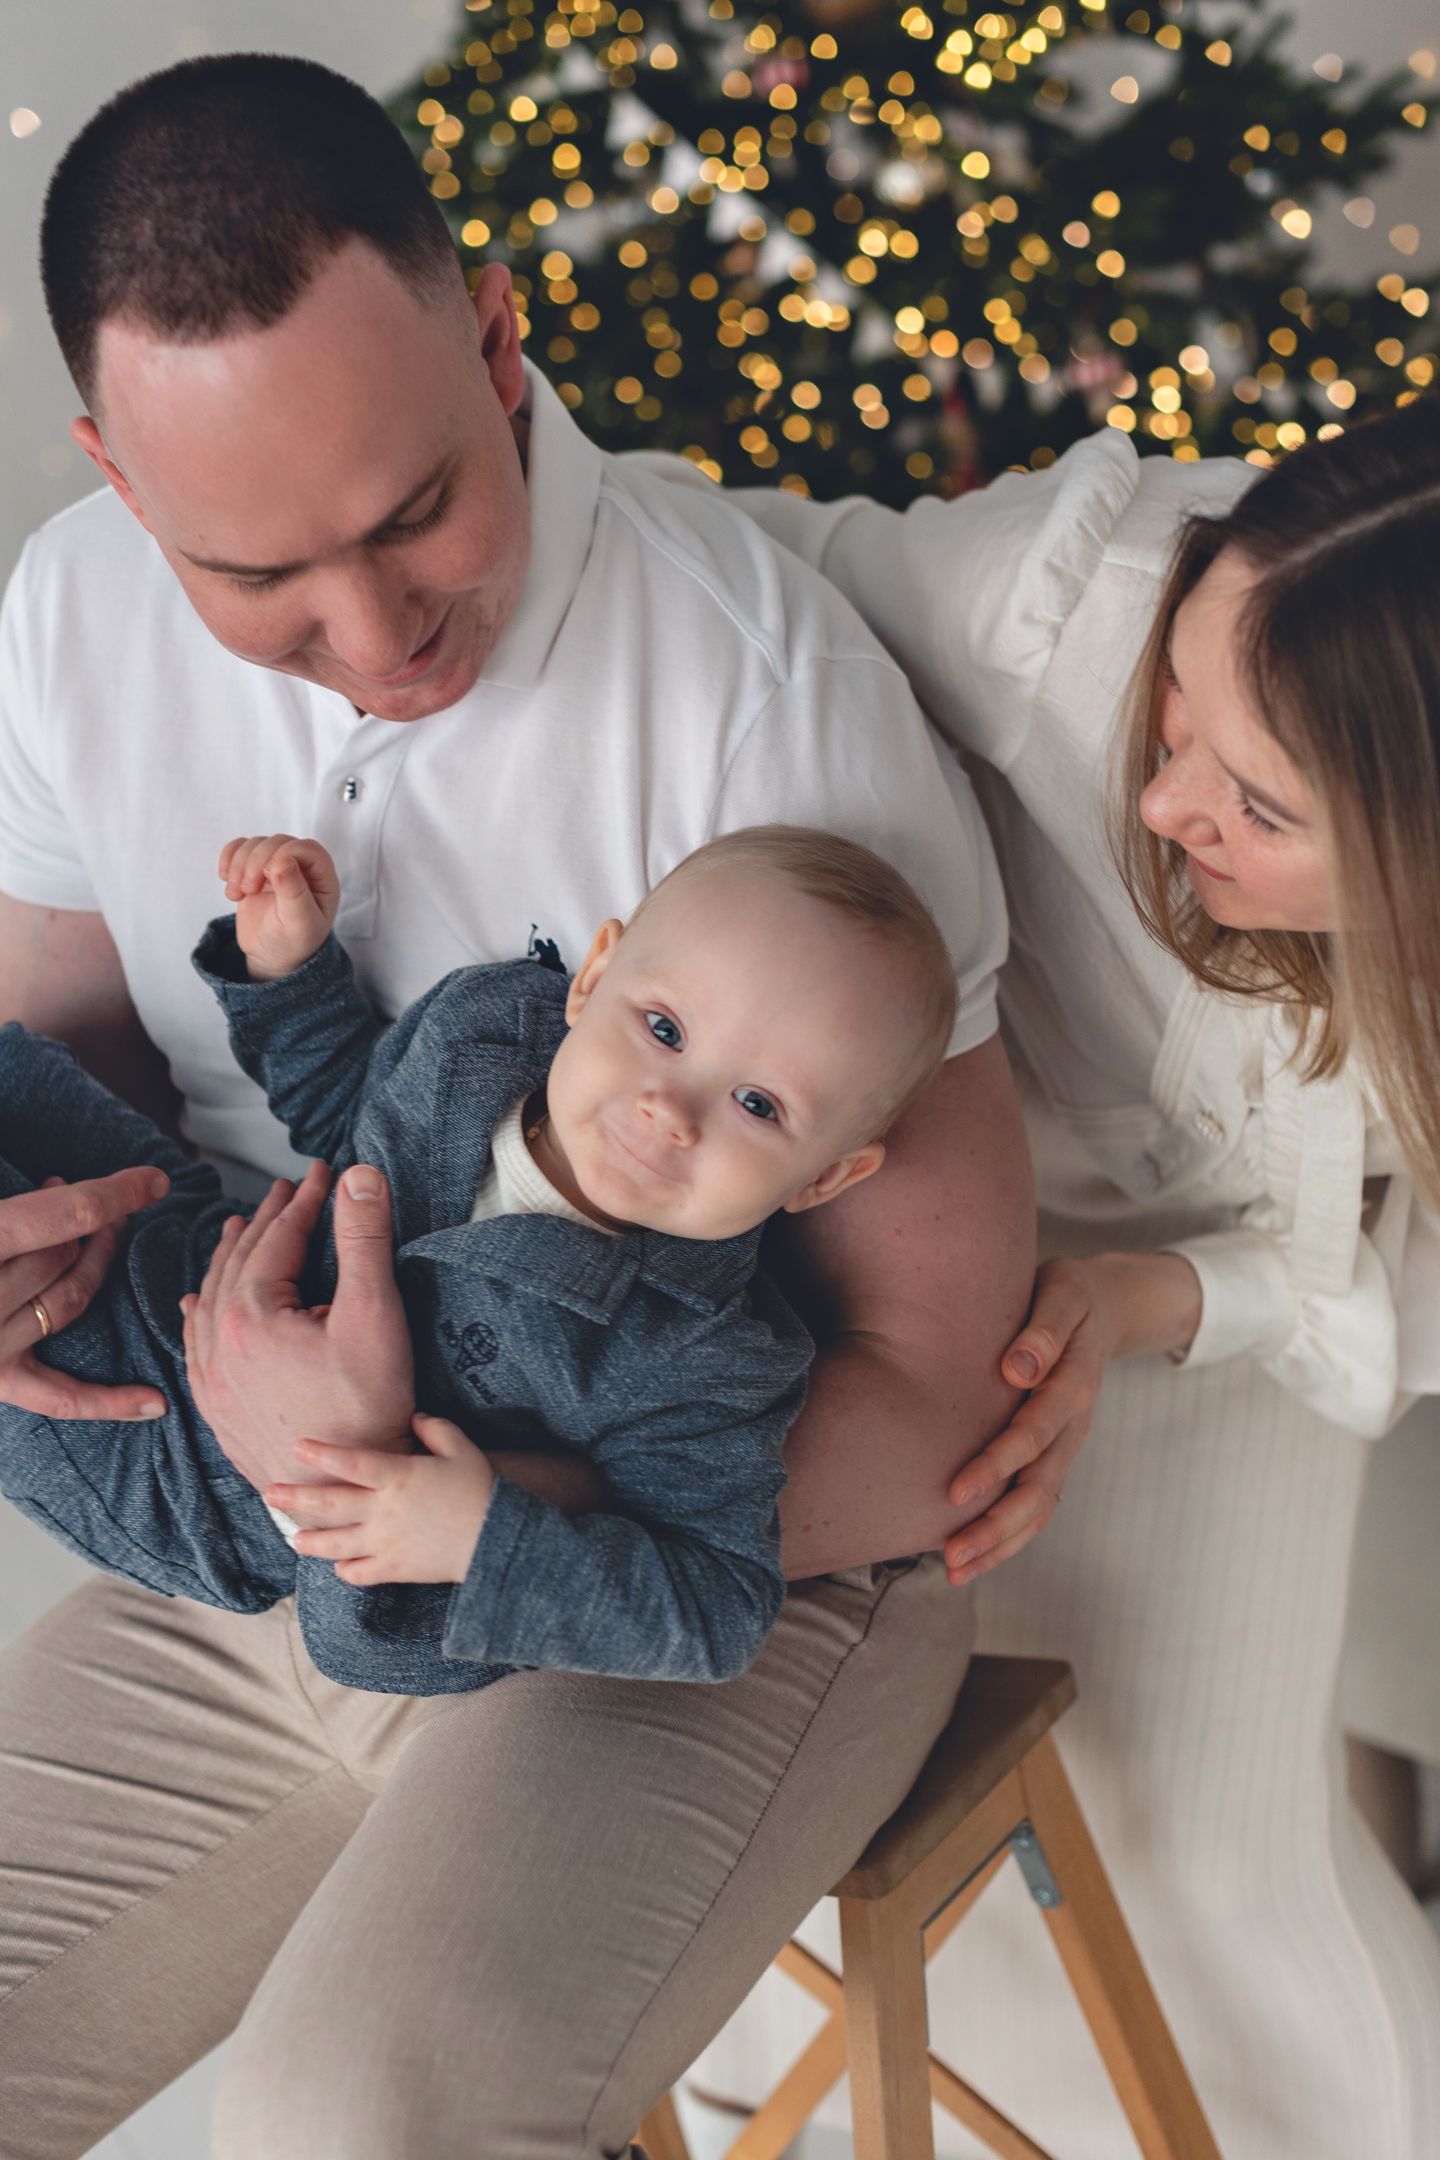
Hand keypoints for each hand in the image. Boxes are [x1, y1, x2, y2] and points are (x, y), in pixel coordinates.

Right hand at [0, 1169, 170, 1419]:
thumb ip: (7, 1207)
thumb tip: (58, 1186)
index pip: (65, 1216)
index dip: (116, 1191)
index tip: (154, 1179)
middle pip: (63, 1254)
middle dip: (90, 1220)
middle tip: (98, 1198)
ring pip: (68, 1302)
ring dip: (93, 1264)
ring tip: (102, 1235)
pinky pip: (59, 1396)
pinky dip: (107, 1401)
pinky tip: (154, 1403)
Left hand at [180, 1160, 414, 1492]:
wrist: (344, 1491)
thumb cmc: (366, 1409)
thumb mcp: (374, 1315)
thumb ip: (364, 1239)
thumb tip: (359, 1175)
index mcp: (251, 1316)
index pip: (278, 1239)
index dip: (305, 1200)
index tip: (324, 1172)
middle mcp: (218, 1344)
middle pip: (240, 1263)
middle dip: (268, 1222)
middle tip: (290, 1193)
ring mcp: (212, 1380)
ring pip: (211, 1301)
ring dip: (230, 1259)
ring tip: (243, 1230)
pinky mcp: (217, 1409)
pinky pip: (195, 1346)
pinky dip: (199, 1313)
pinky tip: (196, 1303)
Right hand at [218, 833, 339, 981]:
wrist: (270, 954)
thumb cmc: (292, 942)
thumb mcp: (298, 924)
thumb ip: (294, 893)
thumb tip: (282, 862)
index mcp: (322, 878)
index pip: (306, 848)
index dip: (284, 855)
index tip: (268, 877)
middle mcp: (302, 867)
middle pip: (277, 842)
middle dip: (256, 862)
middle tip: (248, 890)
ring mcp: (277, 865)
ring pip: (256, 843)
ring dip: (239, 864)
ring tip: (236, 893)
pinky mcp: (254, 868)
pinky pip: (239, 847)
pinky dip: (228, 858)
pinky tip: (226, 881)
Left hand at [264, 1414, 494, 1585]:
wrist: (498, 1540)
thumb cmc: (481, 1489)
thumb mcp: (462, 1449)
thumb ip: (436, 1429)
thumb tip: (415, 1418)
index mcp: (398, 1477)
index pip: (350, 1463)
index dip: (321, 1455)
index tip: (297, 1448)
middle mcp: (384, 1510)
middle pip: (330, 1504)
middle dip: (296, 1499)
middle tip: (269, 1494)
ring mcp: (386, 1543)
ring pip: (336, 1544)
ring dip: (311, 1541)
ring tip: (293, 1538)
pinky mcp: (395, 1569)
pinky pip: (360, 1573)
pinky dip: (346, 1570)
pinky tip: (338, 1565)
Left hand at [941, 1251, 1201, 1584]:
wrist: (1107, 1306)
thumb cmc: (1070, 1294)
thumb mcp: (1062, 1292)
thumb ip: (1043, 1329)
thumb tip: (1016, 1369)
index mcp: (1075, 1382)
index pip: (1035, 1431)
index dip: (997, 1463)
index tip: (956, 1491)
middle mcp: (1075, 1423)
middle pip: (1040, 1486)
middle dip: (996, 1525)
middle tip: (952, 1553)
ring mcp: (1069, 1445)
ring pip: (1042, 1506)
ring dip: (1001, 1543)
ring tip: (956, 1570)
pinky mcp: (1057, 1455)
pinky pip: (1040, 1505)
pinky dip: (1010, 1536)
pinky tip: (974, 1559)